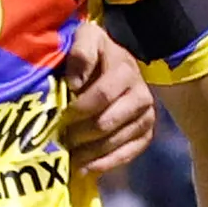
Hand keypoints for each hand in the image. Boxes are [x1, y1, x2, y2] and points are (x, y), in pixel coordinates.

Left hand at [57, 22, 156, 175]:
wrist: (113, 63)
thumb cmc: (93, 53)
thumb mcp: (85, 38)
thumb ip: (81, 51)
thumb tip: (76, 83)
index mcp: (125, 69)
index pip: (103, 94)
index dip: (80, 108)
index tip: (61, 115)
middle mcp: (141, 92)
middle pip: (108, 122)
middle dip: (81, 133)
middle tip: (61, 139)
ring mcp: (146, 114)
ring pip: (116, 140)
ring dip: (90, 152)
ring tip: (69, 156)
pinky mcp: (147, 132)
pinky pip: (130, 153)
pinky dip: (106, 163)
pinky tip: (87, 168)